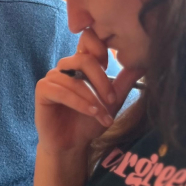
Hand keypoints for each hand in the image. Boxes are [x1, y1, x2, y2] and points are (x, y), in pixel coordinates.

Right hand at [35, 28, 140, 154]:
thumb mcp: (112, 102)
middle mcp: (66, 67)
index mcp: (82, 64)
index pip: (89, 40)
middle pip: (84, 59)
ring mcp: (52, 77)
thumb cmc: (89, 122)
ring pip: (75, 80)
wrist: (72, 145)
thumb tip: (142, 64)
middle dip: (102, 81)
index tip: (112, 67)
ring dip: (93, 99)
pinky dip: (79, 103)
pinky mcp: (42, 90)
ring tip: (104, 117)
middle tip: (113, 100)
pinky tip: (91, 113)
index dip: (101, 48)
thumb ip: (124, 82)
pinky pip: (61, 91)